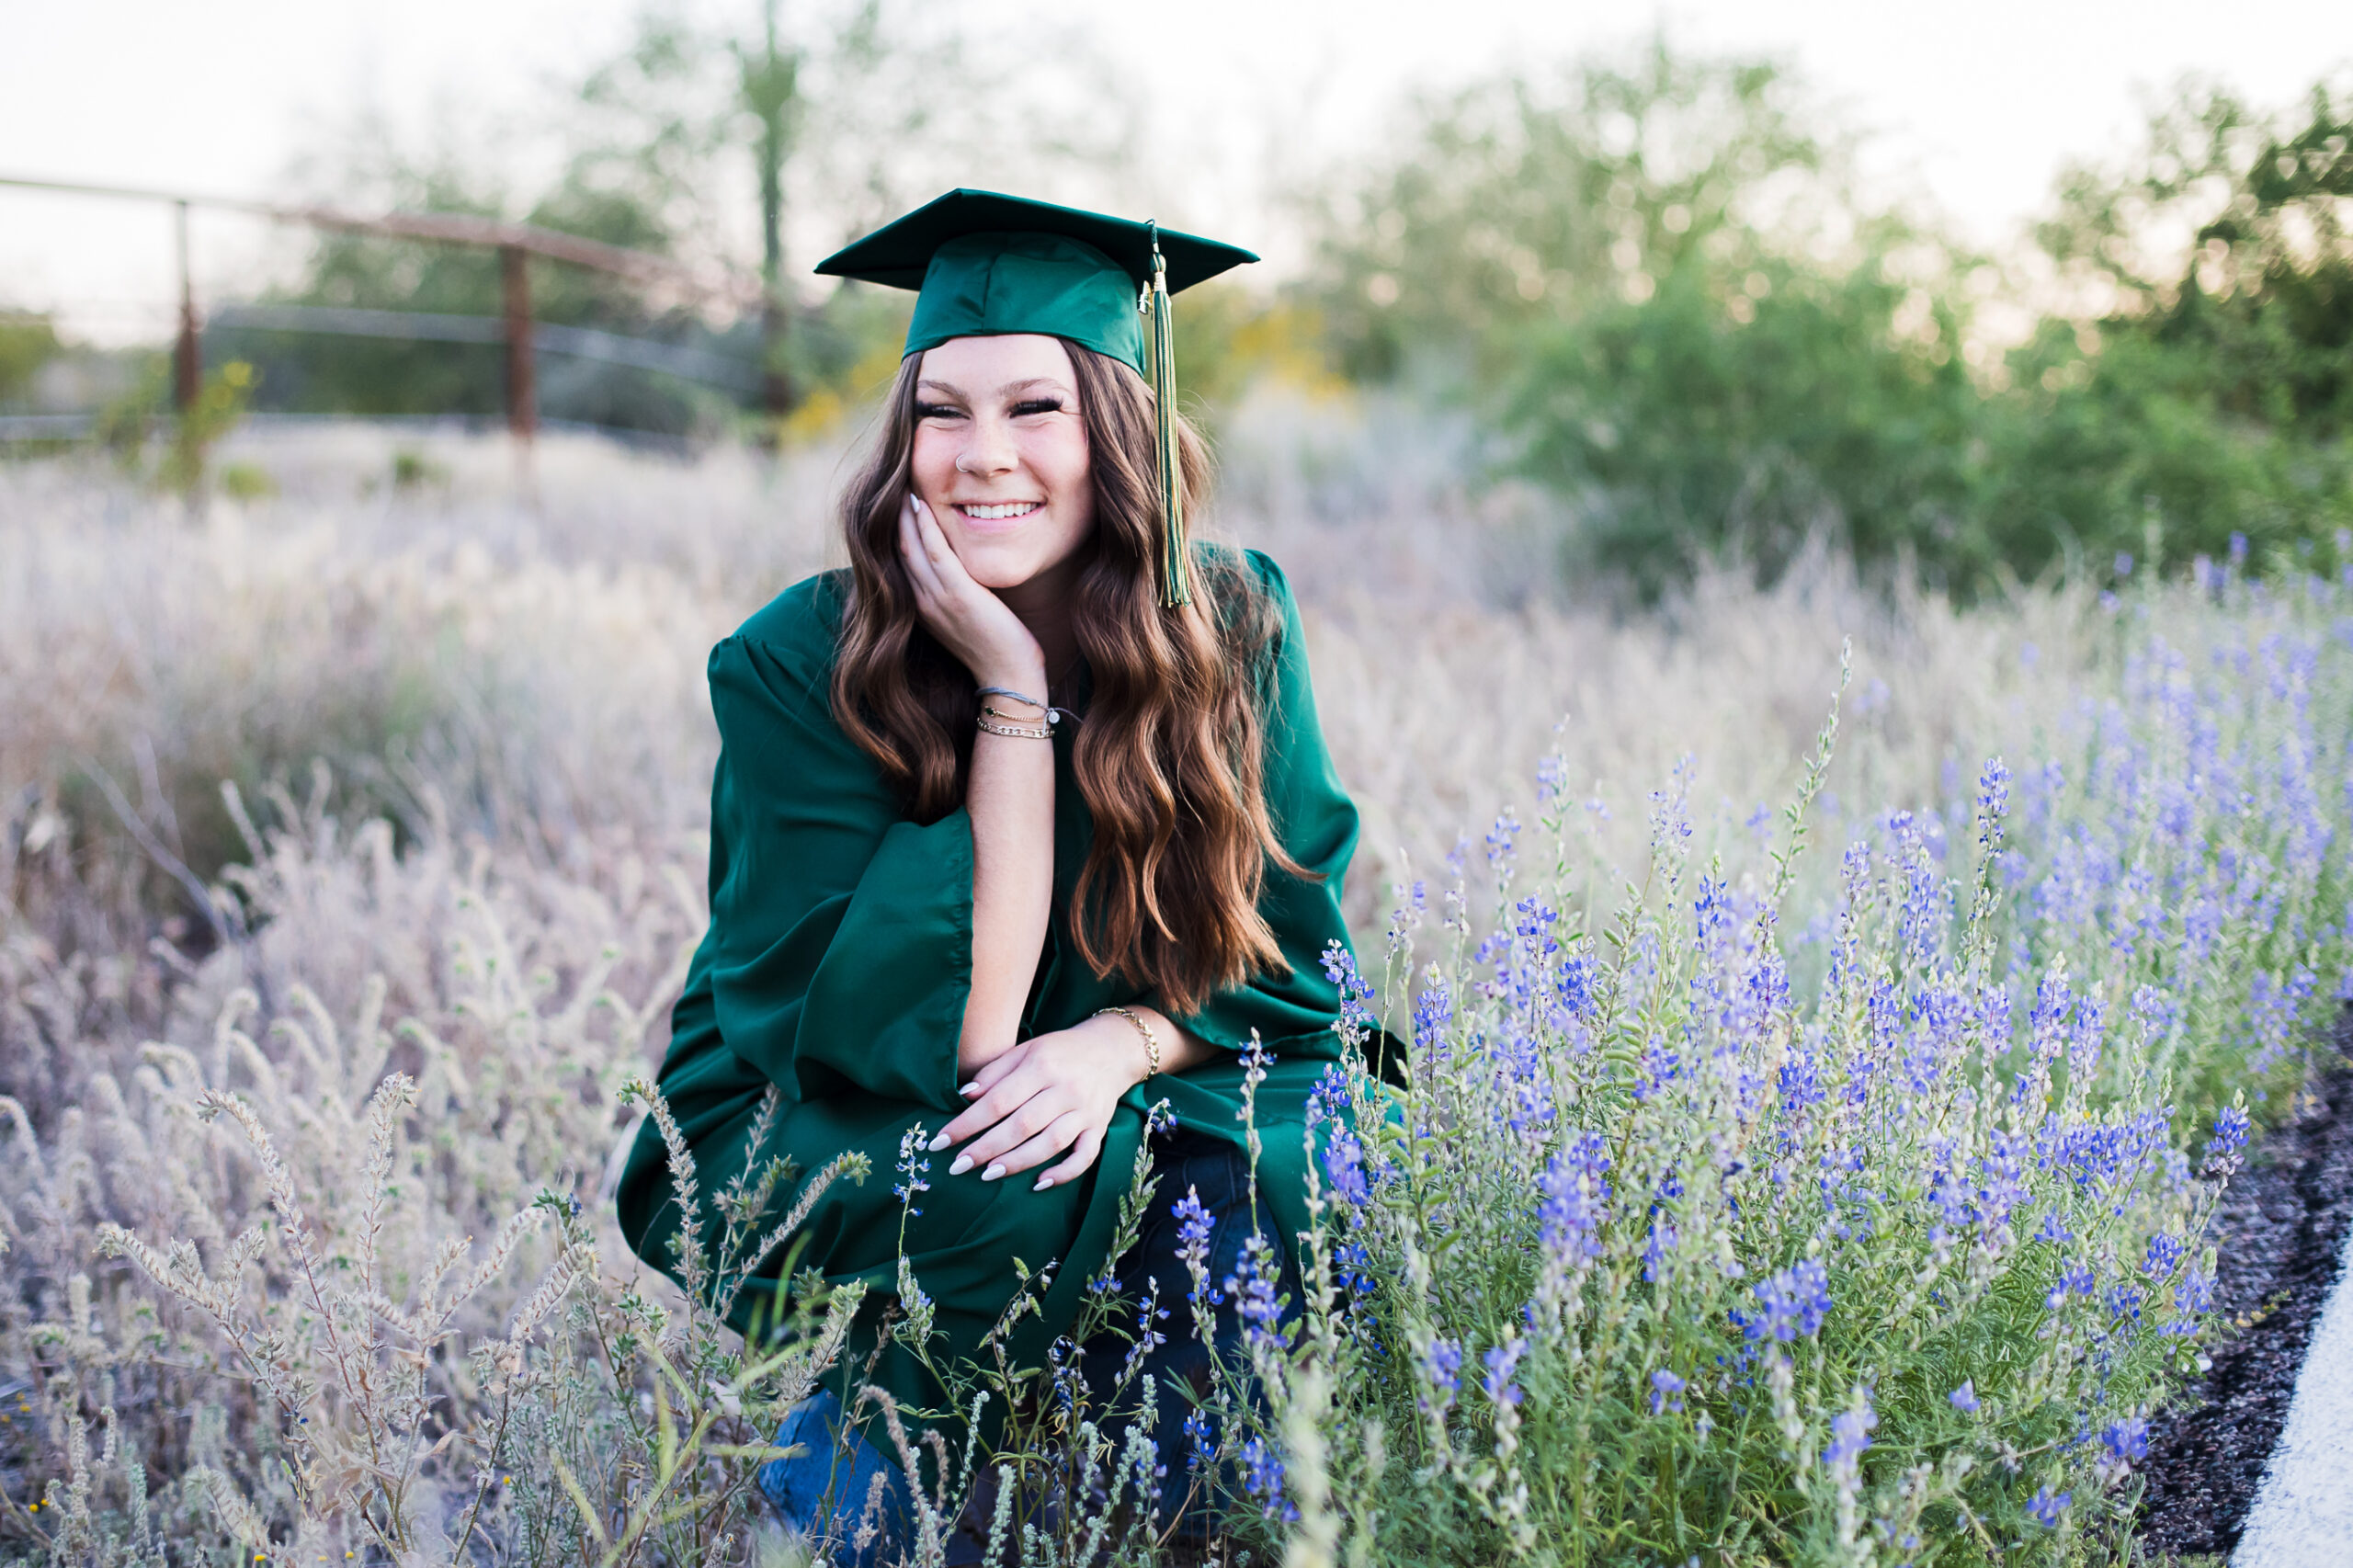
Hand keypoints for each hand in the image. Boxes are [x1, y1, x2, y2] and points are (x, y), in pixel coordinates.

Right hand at [897, 493, 1043, 686]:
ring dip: (905, 514)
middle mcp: (922, 602)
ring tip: (903, 486)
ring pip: (910, 547)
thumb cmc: (997, 649)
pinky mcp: (958, 595)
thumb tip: (964, 572)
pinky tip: (921, 503)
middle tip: (894, 486)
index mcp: (922, 608)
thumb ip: (958, 595)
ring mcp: (937, 598)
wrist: (1009, 677)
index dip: (896, 532)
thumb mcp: (968, 619)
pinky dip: (925, 526)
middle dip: (894, 518)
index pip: (901, 562)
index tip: (897, 506)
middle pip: (898, 550)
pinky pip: (935, 552)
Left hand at [926, 1014, 1153, 1190]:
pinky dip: (1064, 1173)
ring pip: (1050, 1143)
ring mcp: (1085, 1111)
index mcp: (1042, 1066)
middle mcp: (1065, 1089)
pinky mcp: (1099, 1128)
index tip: (941, 1141)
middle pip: (1022, 1124)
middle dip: (986, 1148)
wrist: (1112, 1050)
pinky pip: (1085, 1156)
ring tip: (988, 1175)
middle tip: (957, 1166)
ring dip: (1018, 1162)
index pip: (998, 1100)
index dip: (967, 1123)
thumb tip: (963, 1096)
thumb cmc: (1060, 1051)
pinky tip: (1039, 1183)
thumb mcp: (1026, 1049)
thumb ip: (994, 1072)